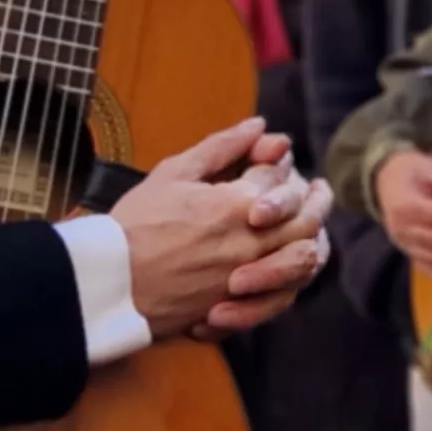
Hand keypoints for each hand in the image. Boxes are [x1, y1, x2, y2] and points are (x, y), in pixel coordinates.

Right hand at [114, 118, 330, 341]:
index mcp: (237, 203)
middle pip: (305, 218)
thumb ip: (221, 147)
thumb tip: (258, 125)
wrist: (111, 282)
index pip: (278, 177)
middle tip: (320, 190)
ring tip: (314, 225)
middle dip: (316, 200)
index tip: (276, 157)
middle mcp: (250, 241)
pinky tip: (290, 263)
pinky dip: (293, 276)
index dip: (279, 163)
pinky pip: (282, 294)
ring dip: (314, 238)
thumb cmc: (135, 224)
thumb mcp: (174, 172)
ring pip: (302, 257)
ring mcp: (247, 276)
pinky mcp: (238, 305)